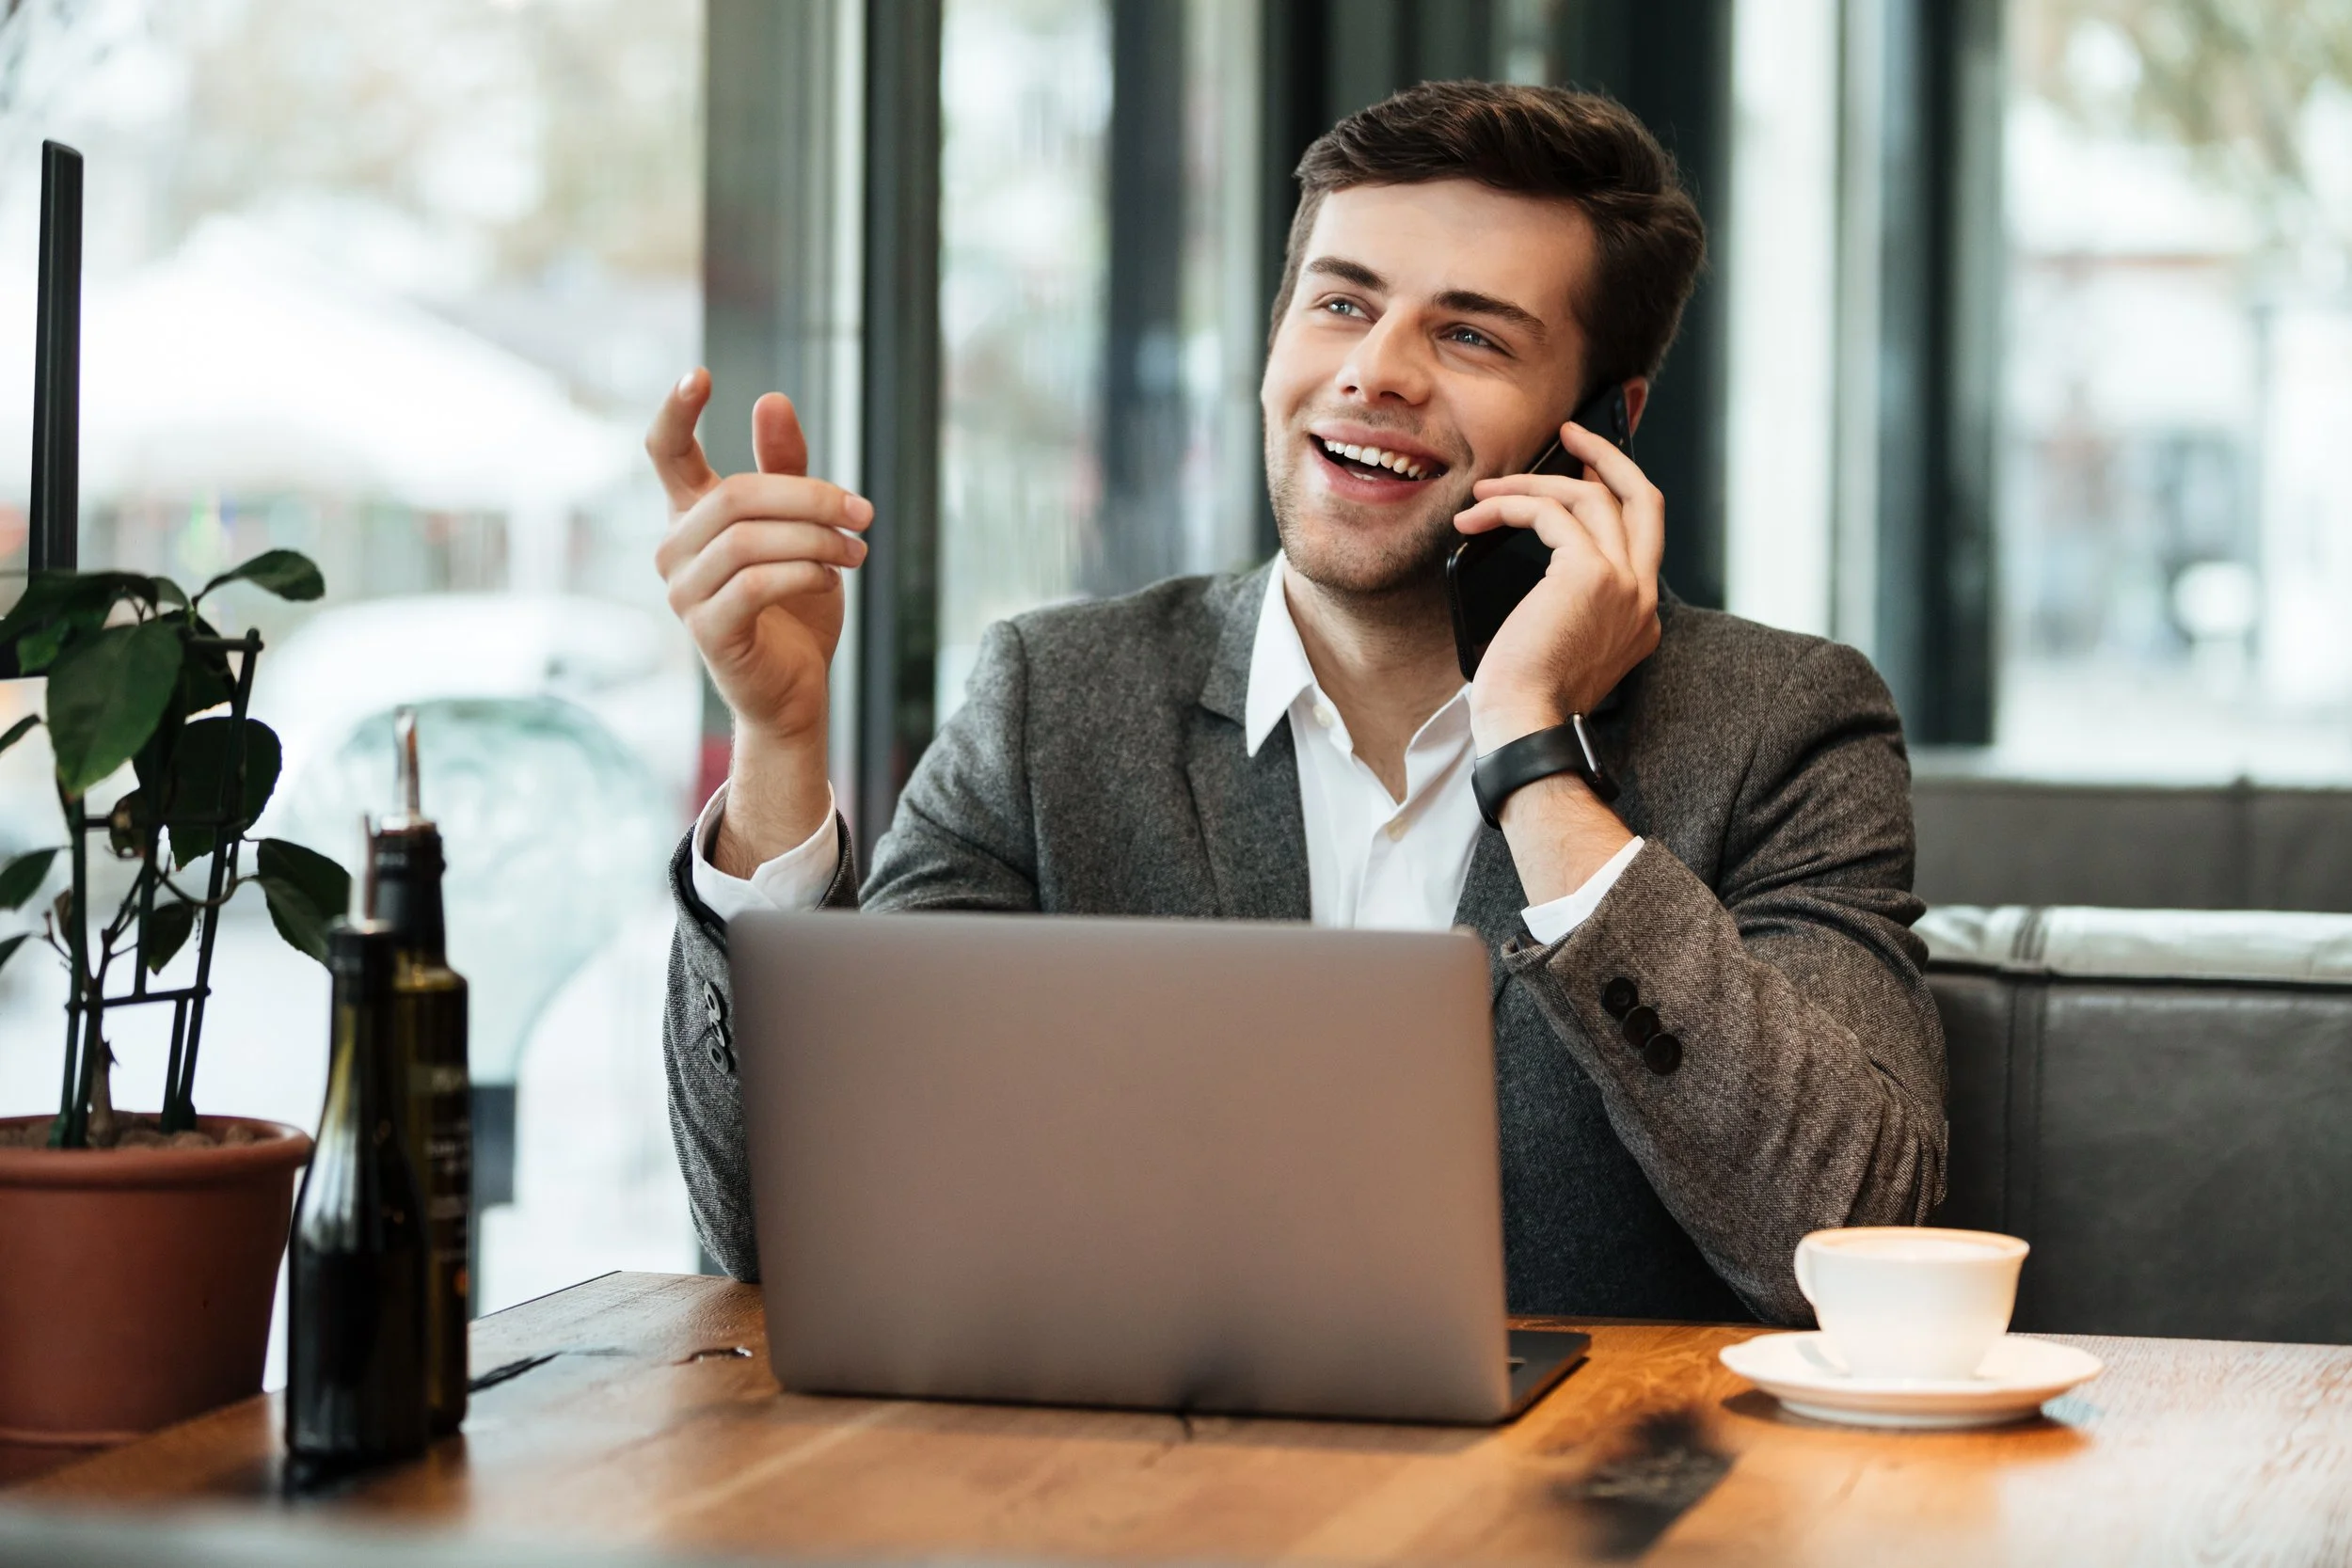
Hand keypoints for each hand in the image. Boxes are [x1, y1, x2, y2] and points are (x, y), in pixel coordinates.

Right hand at [650, 370, 871, 749]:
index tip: (700, 374)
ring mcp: (684, 593)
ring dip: (817, 539)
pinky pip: (755, 582)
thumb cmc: (795, 607)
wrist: (796, 690)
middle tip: (863, 510)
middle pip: (735, 495)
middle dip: (809, 496)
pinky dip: (804, 573)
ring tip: (857, 551)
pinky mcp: (708, 630)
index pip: (665, 453)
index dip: (676, 413)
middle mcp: (676, 550)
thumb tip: (770, 398)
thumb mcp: (800, 528)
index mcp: (692, 517)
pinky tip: (832, 578)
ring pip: (749, 539)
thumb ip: (785, 469)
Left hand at [1452, 421, 1662, 751]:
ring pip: (1591, 497)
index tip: (1582, 474)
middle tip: (1570, 435)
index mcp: (1640, 616)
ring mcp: (1623, 583)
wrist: (1526, 726)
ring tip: (1487, 489)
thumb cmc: (1525, 697)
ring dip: (1533, 484)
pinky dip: (1511, 505)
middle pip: (1643, 498)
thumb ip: (1568, 603)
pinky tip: (1478, 516)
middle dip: (1608, 457)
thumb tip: (1542, 561)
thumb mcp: (1559, 644)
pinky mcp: (1590, 573)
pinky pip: (1550, 513)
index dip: (1612, 495)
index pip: (1639, 536)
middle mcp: (1642, 596)